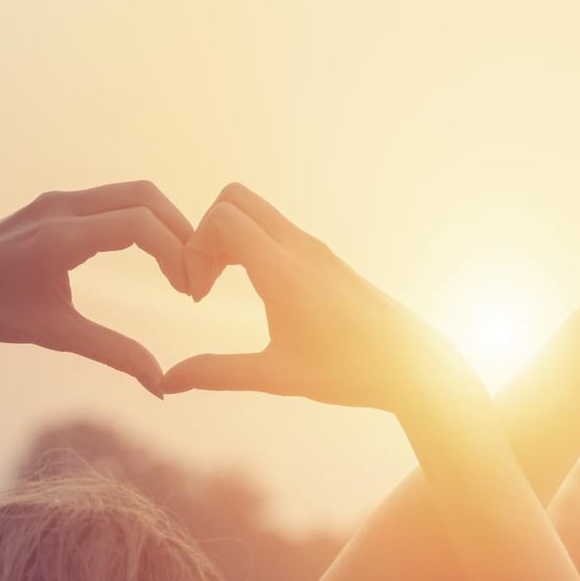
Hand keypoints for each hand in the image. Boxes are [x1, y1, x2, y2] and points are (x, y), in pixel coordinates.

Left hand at [0, 181, 192, 395]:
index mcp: (59, 236)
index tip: (190, 291)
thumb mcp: (55, 334)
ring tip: (181, 269)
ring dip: (168, 225)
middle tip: (196, 277)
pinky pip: (118, 200)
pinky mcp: (60, 203)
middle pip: (146, 197)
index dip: (177, 254)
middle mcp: (62, 206)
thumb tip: (161, 385)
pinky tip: (156, 257)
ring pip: (135, 193)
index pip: (139, 225)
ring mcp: (60, 199)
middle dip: (183, 234)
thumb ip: (113, 353)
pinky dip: (147, 222)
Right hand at [162, 184, 456, 410]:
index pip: (222, 218)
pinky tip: (255, 290)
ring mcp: (315, 249)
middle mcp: (300, 248)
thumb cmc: (348, 372)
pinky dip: (252, 245)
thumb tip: (169, 382)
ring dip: (229, 238)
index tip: (198, 294)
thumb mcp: (277, 377)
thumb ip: (218, 373)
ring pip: (257, 211)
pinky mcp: (326, 257)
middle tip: (204, 281)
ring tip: (222, 285)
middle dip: (205, 232)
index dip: (194, 248)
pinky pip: (276, 229)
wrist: (410, 364)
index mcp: (284, 271)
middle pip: (235, 198)